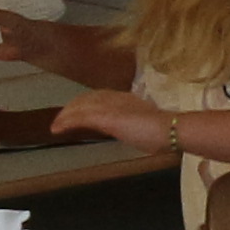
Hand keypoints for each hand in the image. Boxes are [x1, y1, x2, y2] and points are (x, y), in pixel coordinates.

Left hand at [55, 88, 171, 149]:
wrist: (174, 131)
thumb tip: (145, 132)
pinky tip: (57, 129)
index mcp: (131, 101)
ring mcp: (111, 108)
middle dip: (73, 108)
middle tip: (62, 119)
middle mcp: (119, 99)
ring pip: (81, 107)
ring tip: (55, 126)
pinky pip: (80, 117)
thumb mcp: (153, 127)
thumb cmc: (171, 133)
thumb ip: (143, 125)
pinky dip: (67, 121)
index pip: (103, 97)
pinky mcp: (105, 117)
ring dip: (66, 116)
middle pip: (89, 99)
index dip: (88, 103)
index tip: (79, 111)